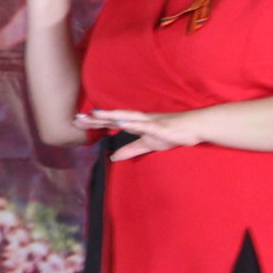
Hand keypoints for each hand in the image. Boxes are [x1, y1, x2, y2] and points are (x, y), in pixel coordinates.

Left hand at [76, 108, 205, 159]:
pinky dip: (132, 123)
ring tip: (94, 115)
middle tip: (76, 118)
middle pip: (113, 117)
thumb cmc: (173, 133)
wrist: (196, 127)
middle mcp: (139, 119)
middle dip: (95, 118)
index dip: (94, 122)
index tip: (77, 122)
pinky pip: (144, 125)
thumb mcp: (148, 144)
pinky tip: (121, 122)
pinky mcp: (160, 126)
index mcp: (136, 123)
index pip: (111, 122)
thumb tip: (113, 157)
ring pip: (126, 117)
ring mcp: (149, 121)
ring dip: (110, 116)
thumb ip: (131, 150)